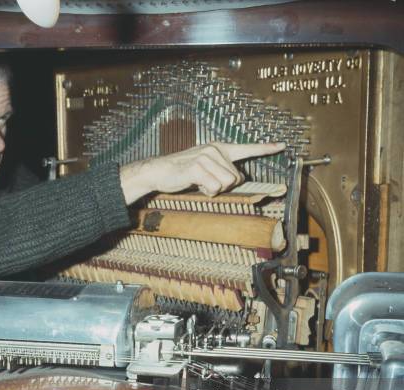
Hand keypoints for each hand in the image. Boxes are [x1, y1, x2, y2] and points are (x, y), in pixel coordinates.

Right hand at [119, 142, 285, 204]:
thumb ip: (222, 171)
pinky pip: (214, 187)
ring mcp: (206, 157)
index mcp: (219, 148)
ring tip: (198, 182)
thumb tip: (237, 180)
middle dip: (223, 186)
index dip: (265, 149)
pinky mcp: (197, 167)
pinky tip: (193, 183)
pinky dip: (205, 191)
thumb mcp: (205, 168)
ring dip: (213, 189)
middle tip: (204, 182)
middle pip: (236, 178)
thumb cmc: (182, 172)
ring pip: (226, 184)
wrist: (159, 171)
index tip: (282, 146)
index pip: (246, 148)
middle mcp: (215, 149)